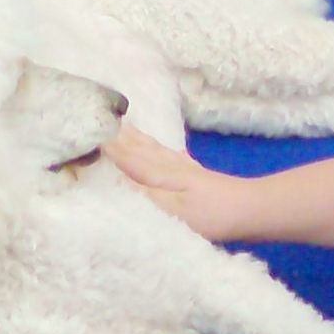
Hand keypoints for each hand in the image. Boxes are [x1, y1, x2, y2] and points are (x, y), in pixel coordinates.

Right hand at [104, 123, 251, 241]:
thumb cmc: (212, 215)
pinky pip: (167, 154)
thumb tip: (110, 179)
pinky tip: (155, 146)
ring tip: (118, 125)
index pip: (123, 156)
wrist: (253, 210)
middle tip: (94, 119)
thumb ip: (142, 195)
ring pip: (150, 148)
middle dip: (114, 135)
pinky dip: (155, 147)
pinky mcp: (194, 174)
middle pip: (135, 147)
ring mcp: (182, 169)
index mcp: (158, 173)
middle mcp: (167, 166)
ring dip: (132, 137)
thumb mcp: (173, 211)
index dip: (102, 145)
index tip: (80, 131)